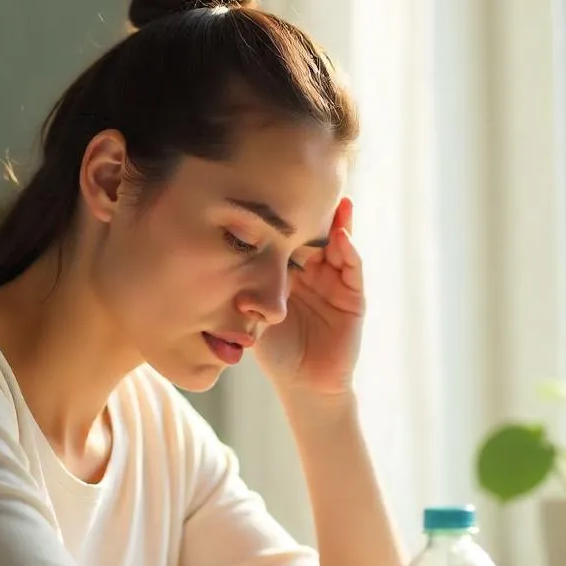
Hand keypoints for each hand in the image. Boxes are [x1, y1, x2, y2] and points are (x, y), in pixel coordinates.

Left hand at [254, 198, 363, 397]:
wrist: (304, 387)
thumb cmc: (275, 353)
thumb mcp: (254, 314)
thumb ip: (242, 291)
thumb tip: (211, 261)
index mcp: (289, 274)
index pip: (285, 238)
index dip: (279, 216)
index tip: (267, 188)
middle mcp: (315, 273)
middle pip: (313, 233)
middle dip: (309, 208)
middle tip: (302, 178)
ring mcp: (337, 282)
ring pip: (336, 244)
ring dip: (334, 220)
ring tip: (330, 196)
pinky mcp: (354, 297)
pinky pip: (353, 268)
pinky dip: (349, 249)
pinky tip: (341, 234)